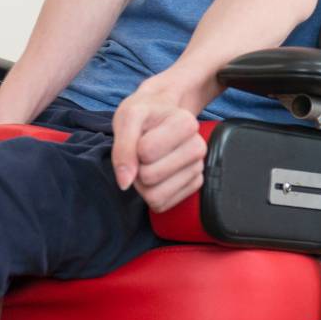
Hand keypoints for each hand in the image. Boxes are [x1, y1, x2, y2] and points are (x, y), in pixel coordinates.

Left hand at [110, 86, 206, 211]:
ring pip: (157, 196)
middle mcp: (198, 147)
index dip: (133, 147)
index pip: (146, 152)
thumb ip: (123, 148)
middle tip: (140, 154)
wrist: (160, 114)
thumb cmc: (144, 115)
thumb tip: (125, 183)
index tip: (140, 136)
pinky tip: (157, 175)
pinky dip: (152, 194)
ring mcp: (198, 168)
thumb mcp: (127, 118)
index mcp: (186, 123)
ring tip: (147, 164)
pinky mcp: (193, 186)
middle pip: (150, 177)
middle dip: (137, 168)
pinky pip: (163, 205)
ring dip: (142, 185)